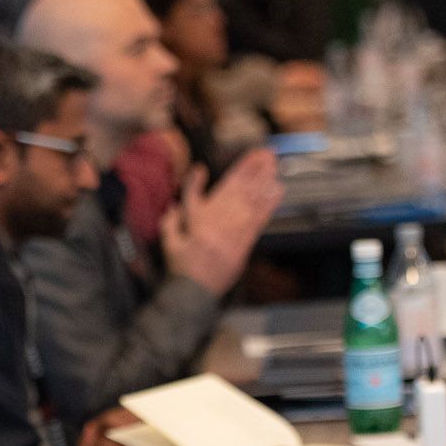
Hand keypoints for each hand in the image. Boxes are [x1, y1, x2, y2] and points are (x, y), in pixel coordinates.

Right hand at [161, 149, 280, 295]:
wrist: (196, 292)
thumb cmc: (182, 267)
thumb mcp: (168, 241)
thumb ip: (171, 219)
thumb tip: (175, 202)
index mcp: (198, 219)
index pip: (214, 189)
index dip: (229, 171)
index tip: (238, 158)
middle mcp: (218, 222)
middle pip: (237, 189)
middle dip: (252, 169)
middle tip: (265, 153)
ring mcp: (234, 232)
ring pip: (250, 200)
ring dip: (263, 180)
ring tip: (272, 164)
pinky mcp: (246, 243)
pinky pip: (259, 219)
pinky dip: (269, 203)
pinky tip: (277, 189)